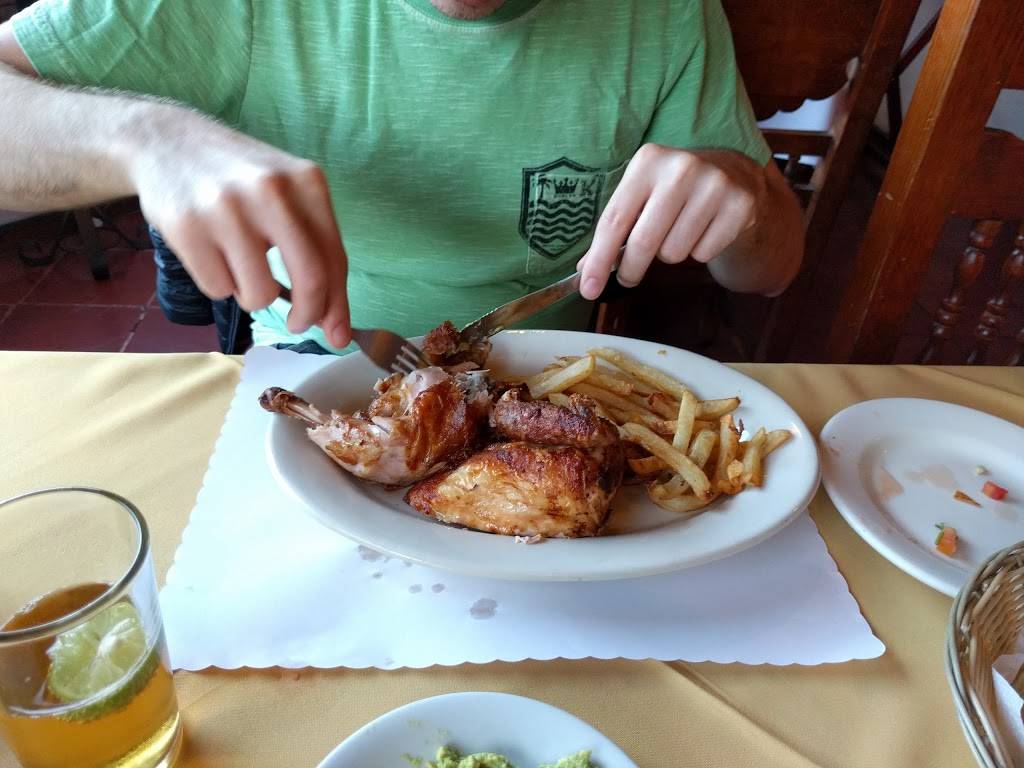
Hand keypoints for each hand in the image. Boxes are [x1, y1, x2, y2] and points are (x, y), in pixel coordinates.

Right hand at [130, 107, 349, 347]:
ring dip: (252, 295)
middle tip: (297, 324)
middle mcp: (270, 190)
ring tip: (240, 265)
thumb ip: (314, 249)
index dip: (338, 304)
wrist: (167, 140)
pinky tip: (211, 252)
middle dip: (307, 314)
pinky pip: (218, 289)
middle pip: (309, 279)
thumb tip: (335, 323)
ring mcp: (226, 208)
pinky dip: (219, 284)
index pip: (335, 258)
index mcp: (306, 181)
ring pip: (259, 293)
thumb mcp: (286, 194)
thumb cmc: (239, 179)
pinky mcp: (186, 225)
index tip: (337, 333)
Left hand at [577, 144, 766, 298]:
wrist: (734, 174)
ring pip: (673, 253)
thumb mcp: (641, 196)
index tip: (588, 288)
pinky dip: (698, 252)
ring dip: (670, 254)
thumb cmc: (675, 191)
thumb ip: (614, 230)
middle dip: (630, 269)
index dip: (599, 259)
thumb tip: (586, 271)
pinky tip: (704, 230)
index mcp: (648, 161)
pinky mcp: (739, 206)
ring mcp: (714, 186)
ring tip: (679, 233)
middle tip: (628, 277)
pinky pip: (703, 254)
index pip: (615, 220)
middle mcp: (681, 168)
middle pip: (643, 241)